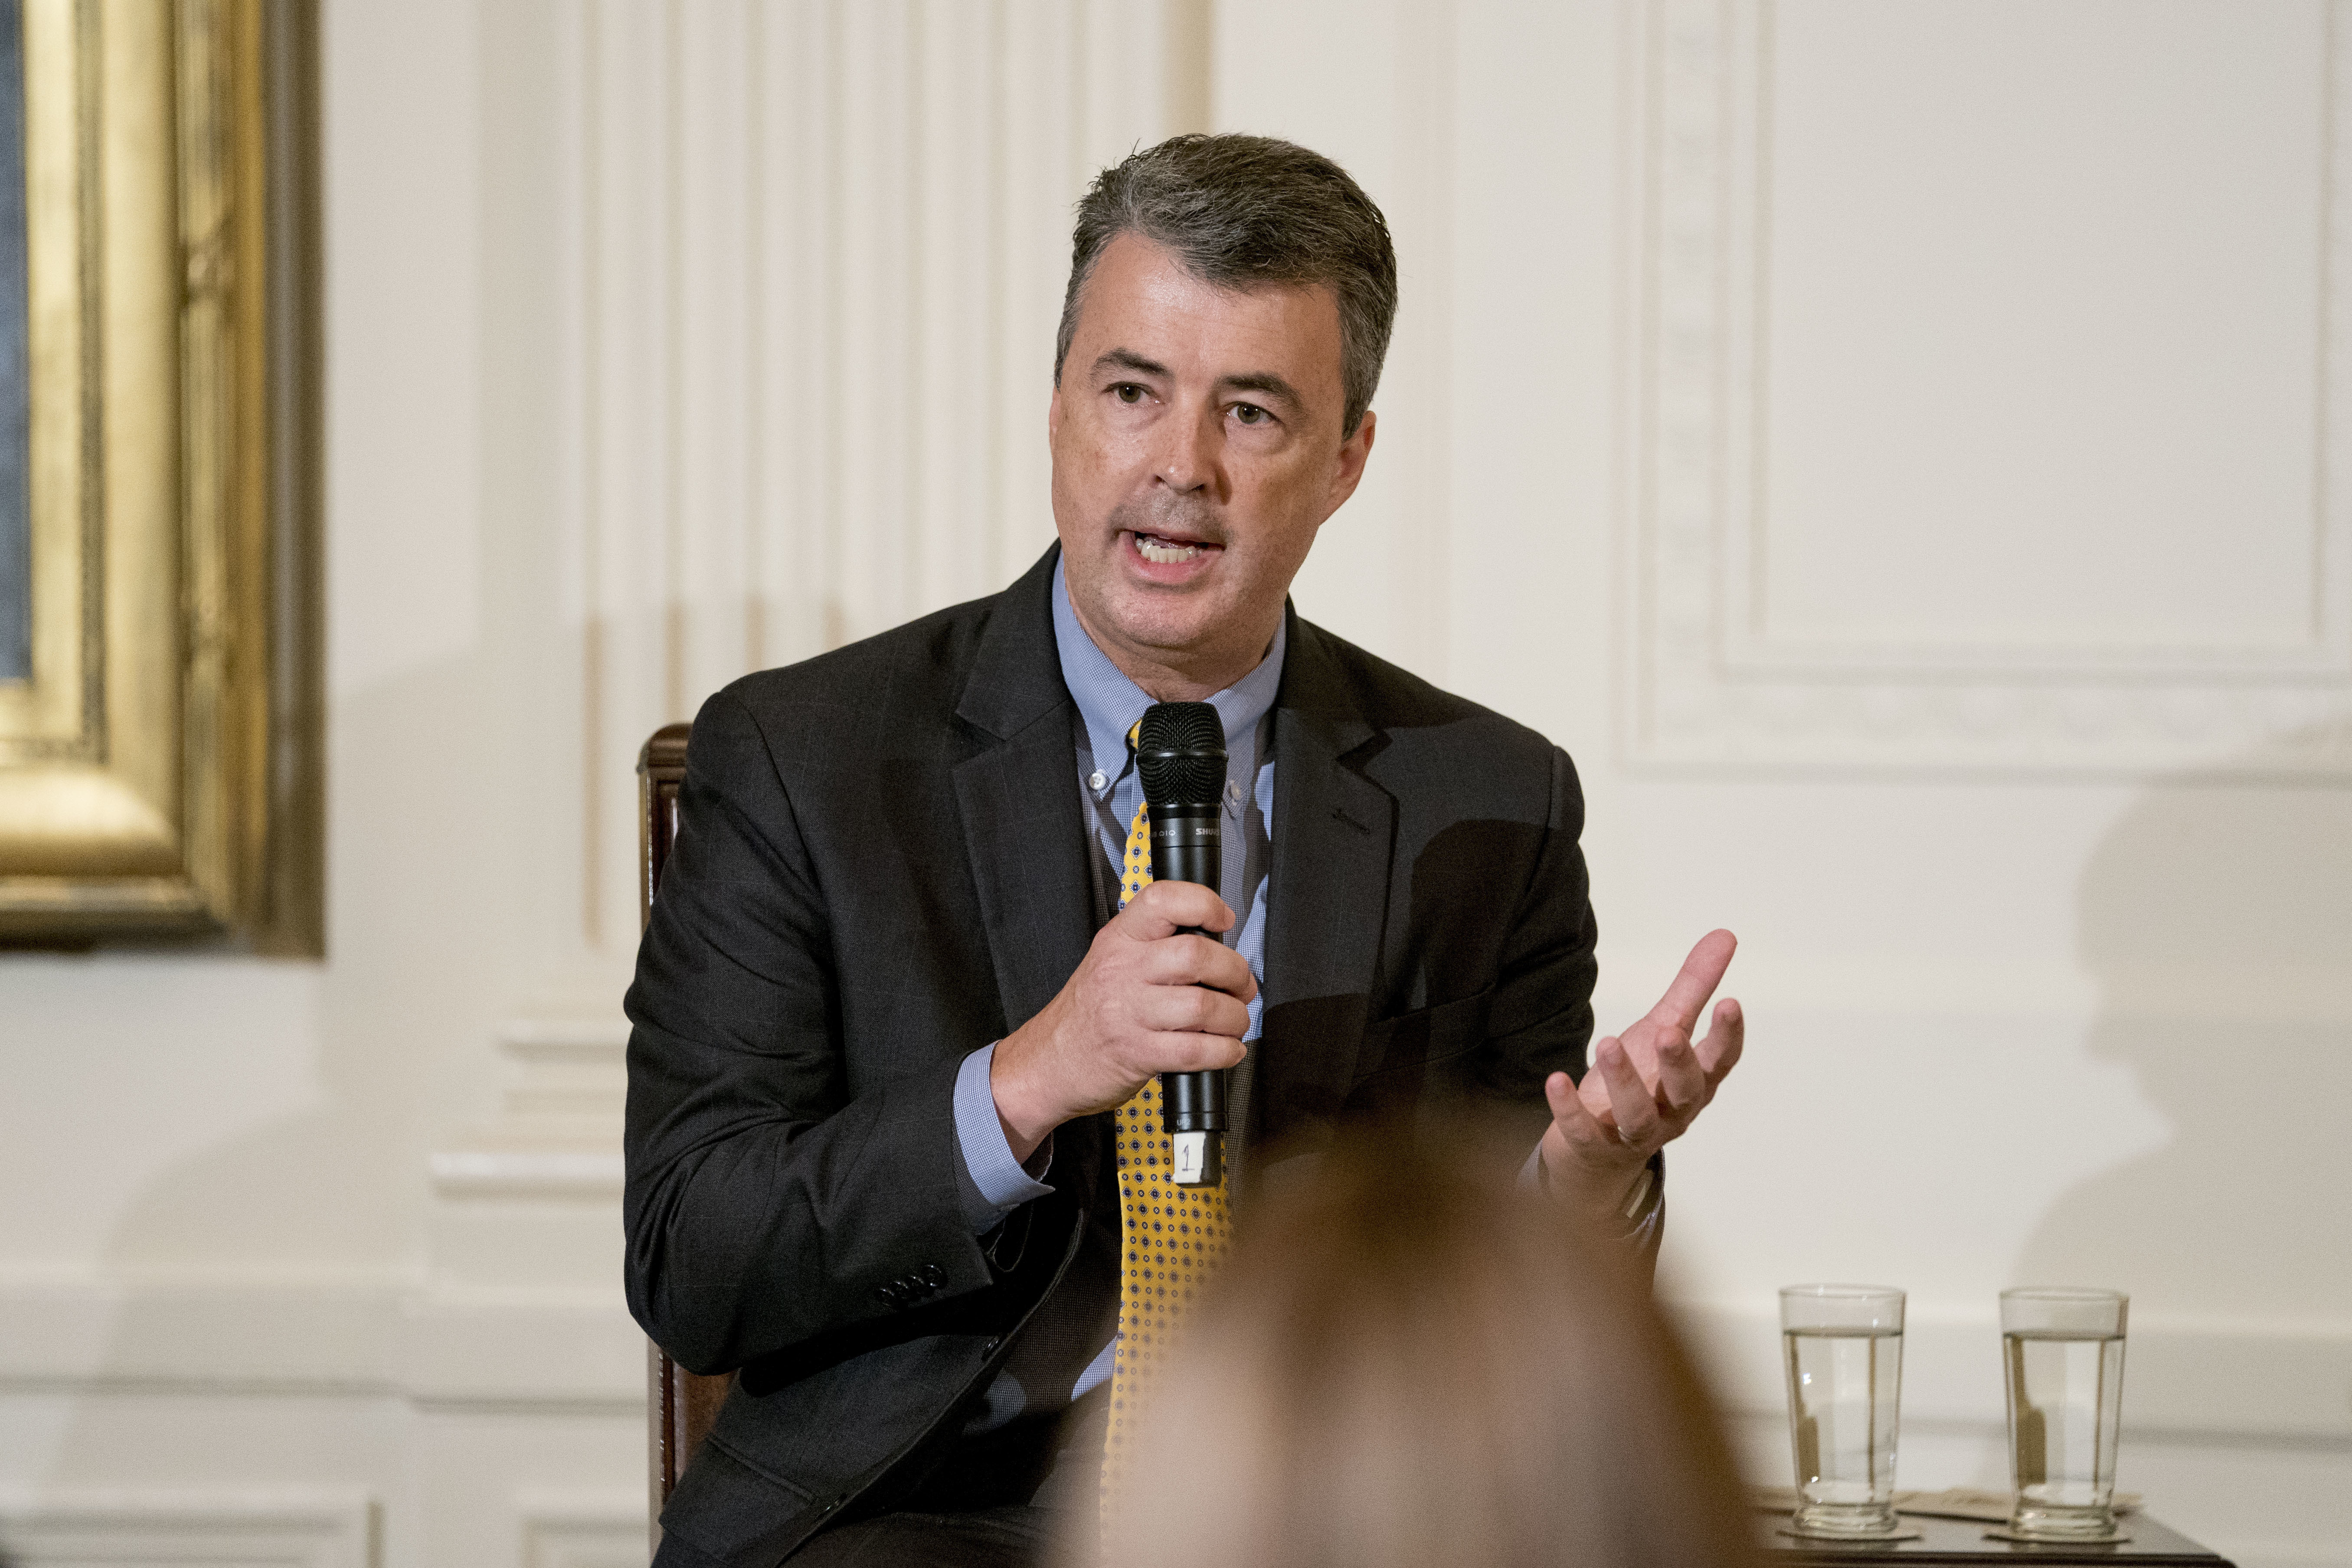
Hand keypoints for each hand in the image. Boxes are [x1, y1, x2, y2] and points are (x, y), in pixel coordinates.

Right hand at [990, 880, 1257, 1159]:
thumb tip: (1215, 943)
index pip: (1163, 900)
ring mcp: (1130, 1013)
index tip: (1222, 919)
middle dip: (1235, 972)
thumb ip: (1154, 946)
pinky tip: (1226, 1049)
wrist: (1048, 1061)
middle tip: (1241, 985)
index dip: (1203, 903)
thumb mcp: (1110, 961)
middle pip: (1196, 955)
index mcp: (1119, 940)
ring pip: (1203, 1006)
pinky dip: (1224, 1051)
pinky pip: (1196, 1050)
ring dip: (1234, 1017)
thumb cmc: (1087, 1013)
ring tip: (1234, 1020)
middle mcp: (1123, 971)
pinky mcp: (1138, 1054)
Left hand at [1539, 929, 1742, 1220]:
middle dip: (1679, 1062)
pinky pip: (1583, 1133)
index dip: (1727, 1036)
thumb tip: (1725, 935)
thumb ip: (1693, 987)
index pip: (1720, 1062)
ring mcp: (1634, 1135)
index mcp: (1694, 1082)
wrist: (1597, 1146)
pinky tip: (1556, 1080)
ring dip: (1624, 1081)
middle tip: (1669, 1031)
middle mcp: (1672, 1112)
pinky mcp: (1594, 1148)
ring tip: (1607, 1042)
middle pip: (1685, 1092)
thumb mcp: (1664, 1028)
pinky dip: (1570, 1110)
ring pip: (1637, 1115)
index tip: (1730, 1002)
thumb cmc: (1642, 1078)